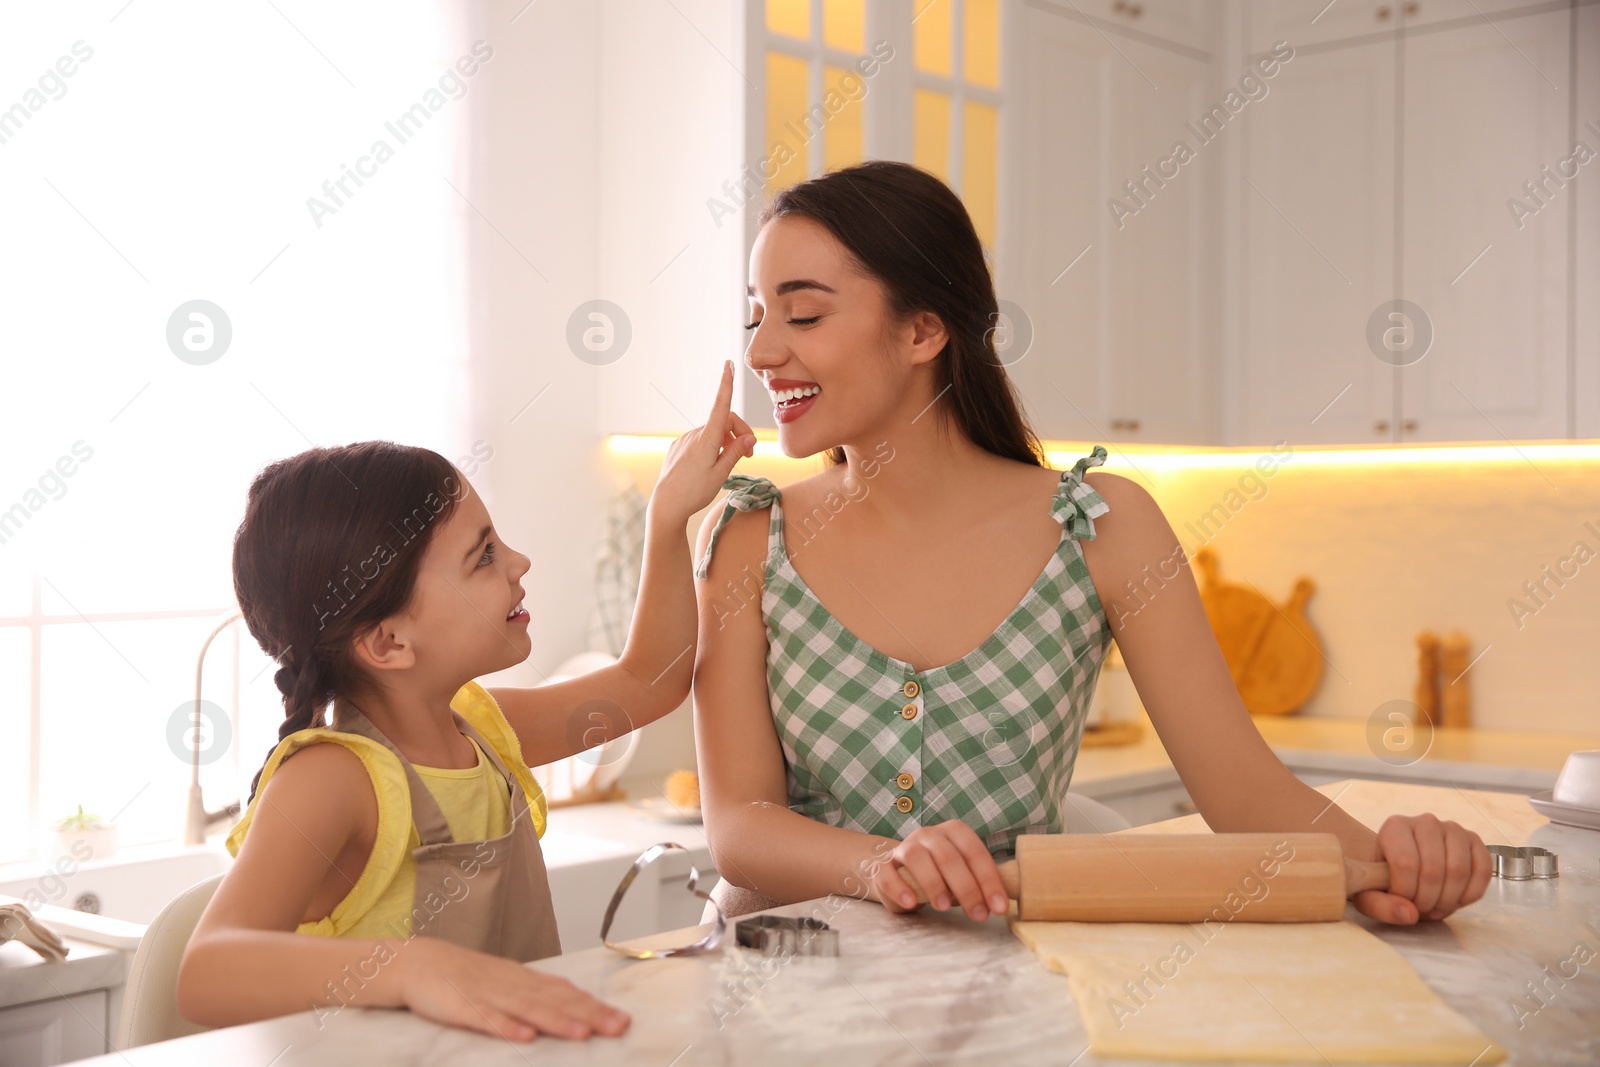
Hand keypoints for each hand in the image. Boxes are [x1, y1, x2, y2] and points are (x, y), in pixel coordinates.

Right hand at [401, 937, 628, 1041]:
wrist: (418, 961)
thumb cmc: (466, 975)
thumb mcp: (507, 980)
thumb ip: (539, 991)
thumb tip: (575, 999)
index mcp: (525, 979)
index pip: (567, 994)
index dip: (596, 1007)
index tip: (623, 1020)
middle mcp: (513, 985)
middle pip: (556, 1001)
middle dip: (589, 1015)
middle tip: (618, 1027)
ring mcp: (489, 995)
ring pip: (529, 1009)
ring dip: (557, 1021)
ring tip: (582, 1033)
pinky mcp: (463, 1007)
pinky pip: (487, 1019)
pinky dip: (507, 1027)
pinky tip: (525, 1037)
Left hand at [649, 360, 755, 526]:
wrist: (666, 505)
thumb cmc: (694, 492)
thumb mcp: (721, 473)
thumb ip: (735, 452)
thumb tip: (749, 438)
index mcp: (707, 439)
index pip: (720, 406)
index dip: (725, 385)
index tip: (728, 365)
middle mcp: (694, 435)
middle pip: (724, 422)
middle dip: (739, 433)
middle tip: (750, 454)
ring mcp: (684, 440)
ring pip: (712, 432)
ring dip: (725, 442)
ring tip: (729, 464)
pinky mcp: (678, 447)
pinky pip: (700, 440)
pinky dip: (711, 446)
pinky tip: (710, 465)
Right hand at [870, 820, 1011, 922]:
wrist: (896, 871)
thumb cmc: (938, 874)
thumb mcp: (960, 874)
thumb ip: (976, 882)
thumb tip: (998, 903)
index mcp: (953, 832)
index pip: (974, 852)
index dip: (989, 880)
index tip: (998, 907)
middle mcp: (928, 834)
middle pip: (948, 856)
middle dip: (966, 888)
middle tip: (977, 914)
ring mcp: (903, 847)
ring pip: (917, 857)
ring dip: (933, 883)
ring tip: (943, 907)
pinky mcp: (882, 865)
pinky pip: (888, 873)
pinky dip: (899, 888)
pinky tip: (911, 902)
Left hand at [1350, 813, 1491, 924]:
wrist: (1401, 866)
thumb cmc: (1383, 879)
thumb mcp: (1369, 895)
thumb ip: (1381, 906)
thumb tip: (1409, 914)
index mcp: (1394, 827)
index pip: (1405, 863)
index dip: (1406, 892)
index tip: (1401, 901)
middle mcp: (1425, 822)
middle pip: (1434, 870)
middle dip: (1428, 901)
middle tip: (1421, 910)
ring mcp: (1453, 829)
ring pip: (1459, 871)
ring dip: (1449, 900)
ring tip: (1435, 906)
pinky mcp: (1474, 842)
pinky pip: (1483, 870)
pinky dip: (1471, 893)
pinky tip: (1456, 900)